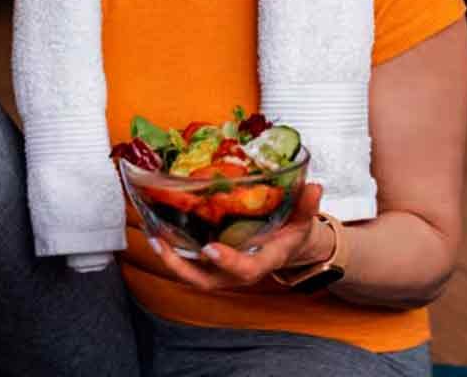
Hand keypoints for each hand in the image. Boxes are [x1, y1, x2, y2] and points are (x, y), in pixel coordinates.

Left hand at [148, 183, 329, 290]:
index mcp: (261, 263)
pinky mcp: (211, 264)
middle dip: (181, 267)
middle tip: (162, 244)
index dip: (227, 262)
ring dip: (169, 258)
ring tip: (152, 237)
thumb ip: (307, 206)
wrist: (286, 247)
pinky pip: (187, 263)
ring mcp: (221, 271)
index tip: (210, 249)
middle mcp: (237, 272)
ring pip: (191, 274)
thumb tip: (314, 187)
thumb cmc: (292, 234)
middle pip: (206, 280)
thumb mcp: (304, 221)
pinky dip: (171, 251)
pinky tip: (156, 231)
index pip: (244, 270)